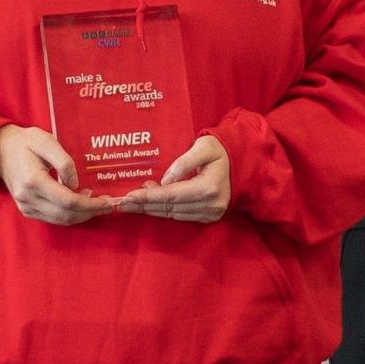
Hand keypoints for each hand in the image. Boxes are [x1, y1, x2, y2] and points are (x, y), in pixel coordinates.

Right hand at [0, 124, 115, 226]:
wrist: (0, 151)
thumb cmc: (25, 143)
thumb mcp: (46, 141)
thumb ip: (64, 162)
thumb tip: (76, 184)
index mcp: (34, 181)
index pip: (68, 201)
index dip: (91, 204)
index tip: (108, 201)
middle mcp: (28, 199)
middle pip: (67, 215)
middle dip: (90, 212)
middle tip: (108, 205)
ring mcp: (26, 207)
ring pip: (61, 221)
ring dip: (82, 215)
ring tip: (96, 204)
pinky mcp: (27, 210)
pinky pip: (53, 219)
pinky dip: (70, 215)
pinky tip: (80, 204)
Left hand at [115, 135, 230, 222]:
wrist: (242, 161)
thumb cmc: (220, 150)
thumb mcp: (203, 146)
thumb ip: (184, 162)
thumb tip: (165, 180)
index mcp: (208, 187)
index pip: (171, 195)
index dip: (148, 197)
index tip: (128, 196)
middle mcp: (210, 205)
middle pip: (169, 208)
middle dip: (144, 205)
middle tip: (122, 203)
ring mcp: (211, 213)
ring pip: (174, 215)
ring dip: (153, 209)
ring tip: (134, 202)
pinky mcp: (210, 217)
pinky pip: (182, 216)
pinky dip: (165, 210)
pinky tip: (152, 204)